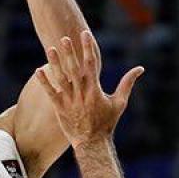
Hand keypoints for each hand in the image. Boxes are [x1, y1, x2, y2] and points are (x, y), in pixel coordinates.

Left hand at [35, 30, 143, 146]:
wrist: (92, 142)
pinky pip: (50, 93)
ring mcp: (69, 100)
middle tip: (64, 38)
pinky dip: (44, 82)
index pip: (91, 65)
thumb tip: (140, 69)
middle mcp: (81, 93)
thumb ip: (127, 83)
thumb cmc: (106, 122)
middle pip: (74, 69)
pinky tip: (38, 70)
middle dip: (69, 53)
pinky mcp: (59, 108)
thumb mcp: (119, 102)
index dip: (88, 48)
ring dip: (55, 63)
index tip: (85, 34)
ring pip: (61, 78)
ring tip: (50, 49)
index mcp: (95, 90)